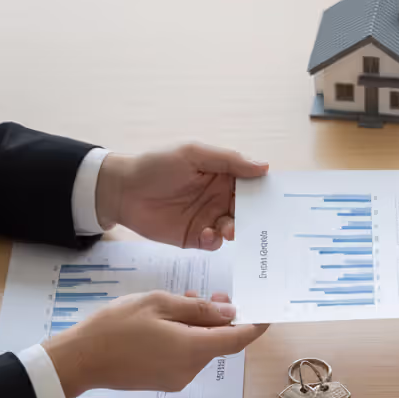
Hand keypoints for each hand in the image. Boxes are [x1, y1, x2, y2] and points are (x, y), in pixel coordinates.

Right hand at [43, 290, 266, 397]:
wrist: (80, 360)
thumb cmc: (116, 327)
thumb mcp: (158, 304)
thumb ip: (198, 309)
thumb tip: (229, 314)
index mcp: (193, 349)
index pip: (238, 339)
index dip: (255, 326)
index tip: (266, 313)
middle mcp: (190, 369)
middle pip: (219, 343)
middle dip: (221, 319)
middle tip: (215, 296)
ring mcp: (177, 378)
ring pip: (202, 348)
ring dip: (200, 326)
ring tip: (183, 301)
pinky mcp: (164, 381)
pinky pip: (186, 356)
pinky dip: (186, 337)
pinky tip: (170, 320)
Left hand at [95, 143, 268, 249]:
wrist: (123, 190)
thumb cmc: (156, 165)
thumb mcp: (194, 154)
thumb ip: (229, 160)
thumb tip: (264, 167)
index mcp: (222, 175)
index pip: (251, 184)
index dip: (263, 191)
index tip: (276, 200)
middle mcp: (219, 197)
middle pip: (247, 210)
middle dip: (254, 216)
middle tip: (254, 220)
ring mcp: (208, 218)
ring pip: (234, 228)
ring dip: (235, 230)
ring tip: (227, 229)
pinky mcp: (195, 237)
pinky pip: (214, 243)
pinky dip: (215, 241)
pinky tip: (206, 233)